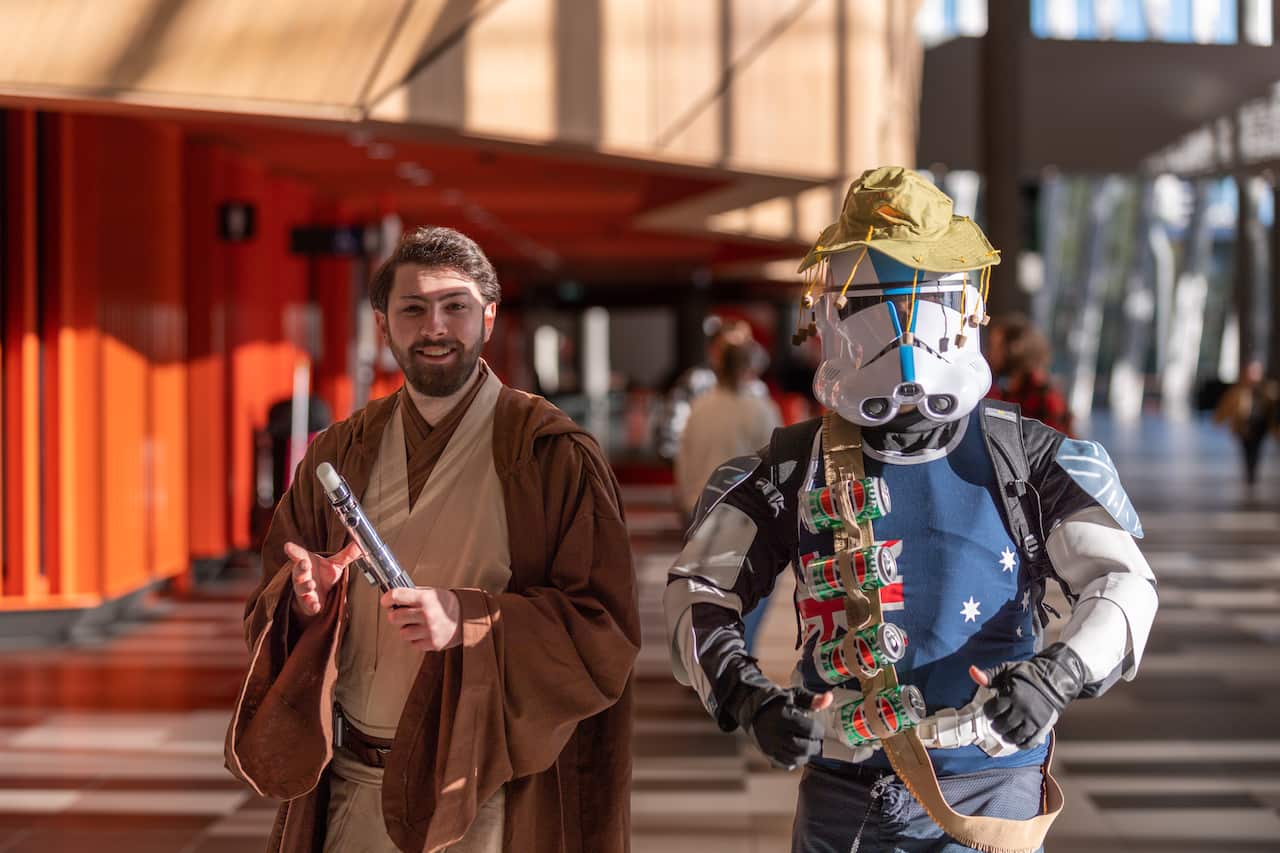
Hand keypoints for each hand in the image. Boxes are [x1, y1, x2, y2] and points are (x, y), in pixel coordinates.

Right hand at [287, 541, 360, 620]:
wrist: (319, 595)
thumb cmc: (322, 575)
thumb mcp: (335, 564)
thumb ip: (346, 555)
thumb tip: (360, 544)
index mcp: (306, 562)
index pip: (298, 554)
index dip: (293, 550)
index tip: (288, 546)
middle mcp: (302, 575)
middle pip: (299, 570)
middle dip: (300, 567)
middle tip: (303, 563)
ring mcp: (303, 590)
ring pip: (301, 587)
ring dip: (306, 586)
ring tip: (311, 584)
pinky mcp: (307, 603)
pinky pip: (308, 604)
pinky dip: (312, 605)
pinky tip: (316, 605)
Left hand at [381, 587, 461, 650]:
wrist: (468, 618)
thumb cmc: (449, 604)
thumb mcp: (432, 593)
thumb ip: (413, 594)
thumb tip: (393, 597)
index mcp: (425, 599)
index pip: (396, 596)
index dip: (387, 599)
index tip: (386, 601)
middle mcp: (426, 615)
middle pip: (394, 617)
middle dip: (396, 615)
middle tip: (402, 613)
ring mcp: (429, 631)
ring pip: (402, 632)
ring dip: (407, 628)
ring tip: (417, 624)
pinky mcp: (432, 644)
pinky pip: (413, 643)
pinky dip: (416, 638)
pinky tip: (425, 632)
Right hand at [741, 686, 832, 769]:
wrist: (751, 710)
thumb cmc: (777, 702)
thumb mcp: (794, 696)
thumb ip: (812, 699)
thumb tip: (829, 698)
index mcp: (784, 717)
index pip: (809, 730)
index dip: (818, 731)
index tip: (818, 728)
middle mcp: (776, 734)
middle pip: (804, 748)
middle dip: (815, 745)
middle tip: (815, 739)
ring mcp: (771, 746)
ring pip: (797, 758)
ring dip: (806, 753)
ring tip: (807, 743)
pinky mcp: (769, 754)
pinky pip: (787, 764)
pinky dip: (796, 759)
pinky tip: (797, 750)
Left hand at [969, 642, 1087, 748]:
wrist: (1054, 679)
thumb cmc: (1026, 674)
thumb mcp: (1006, 670)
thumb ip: (989, 674)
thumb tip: (971, 671)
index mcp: (1013, 694)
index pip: (993, 710)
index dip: (989, 711)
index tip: (990, 710)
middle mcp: (1023, 708)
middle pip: (1003, 725)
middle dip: (996, 725)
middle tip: (996, 722)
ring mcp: (1034, 719)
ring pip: (1015, 735)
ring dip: (1007, 736)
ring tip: (1005, 733)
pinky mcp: (1043, 726)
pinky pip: (1030, 741)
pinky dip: (1022, 744)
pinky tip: (1017, 741)